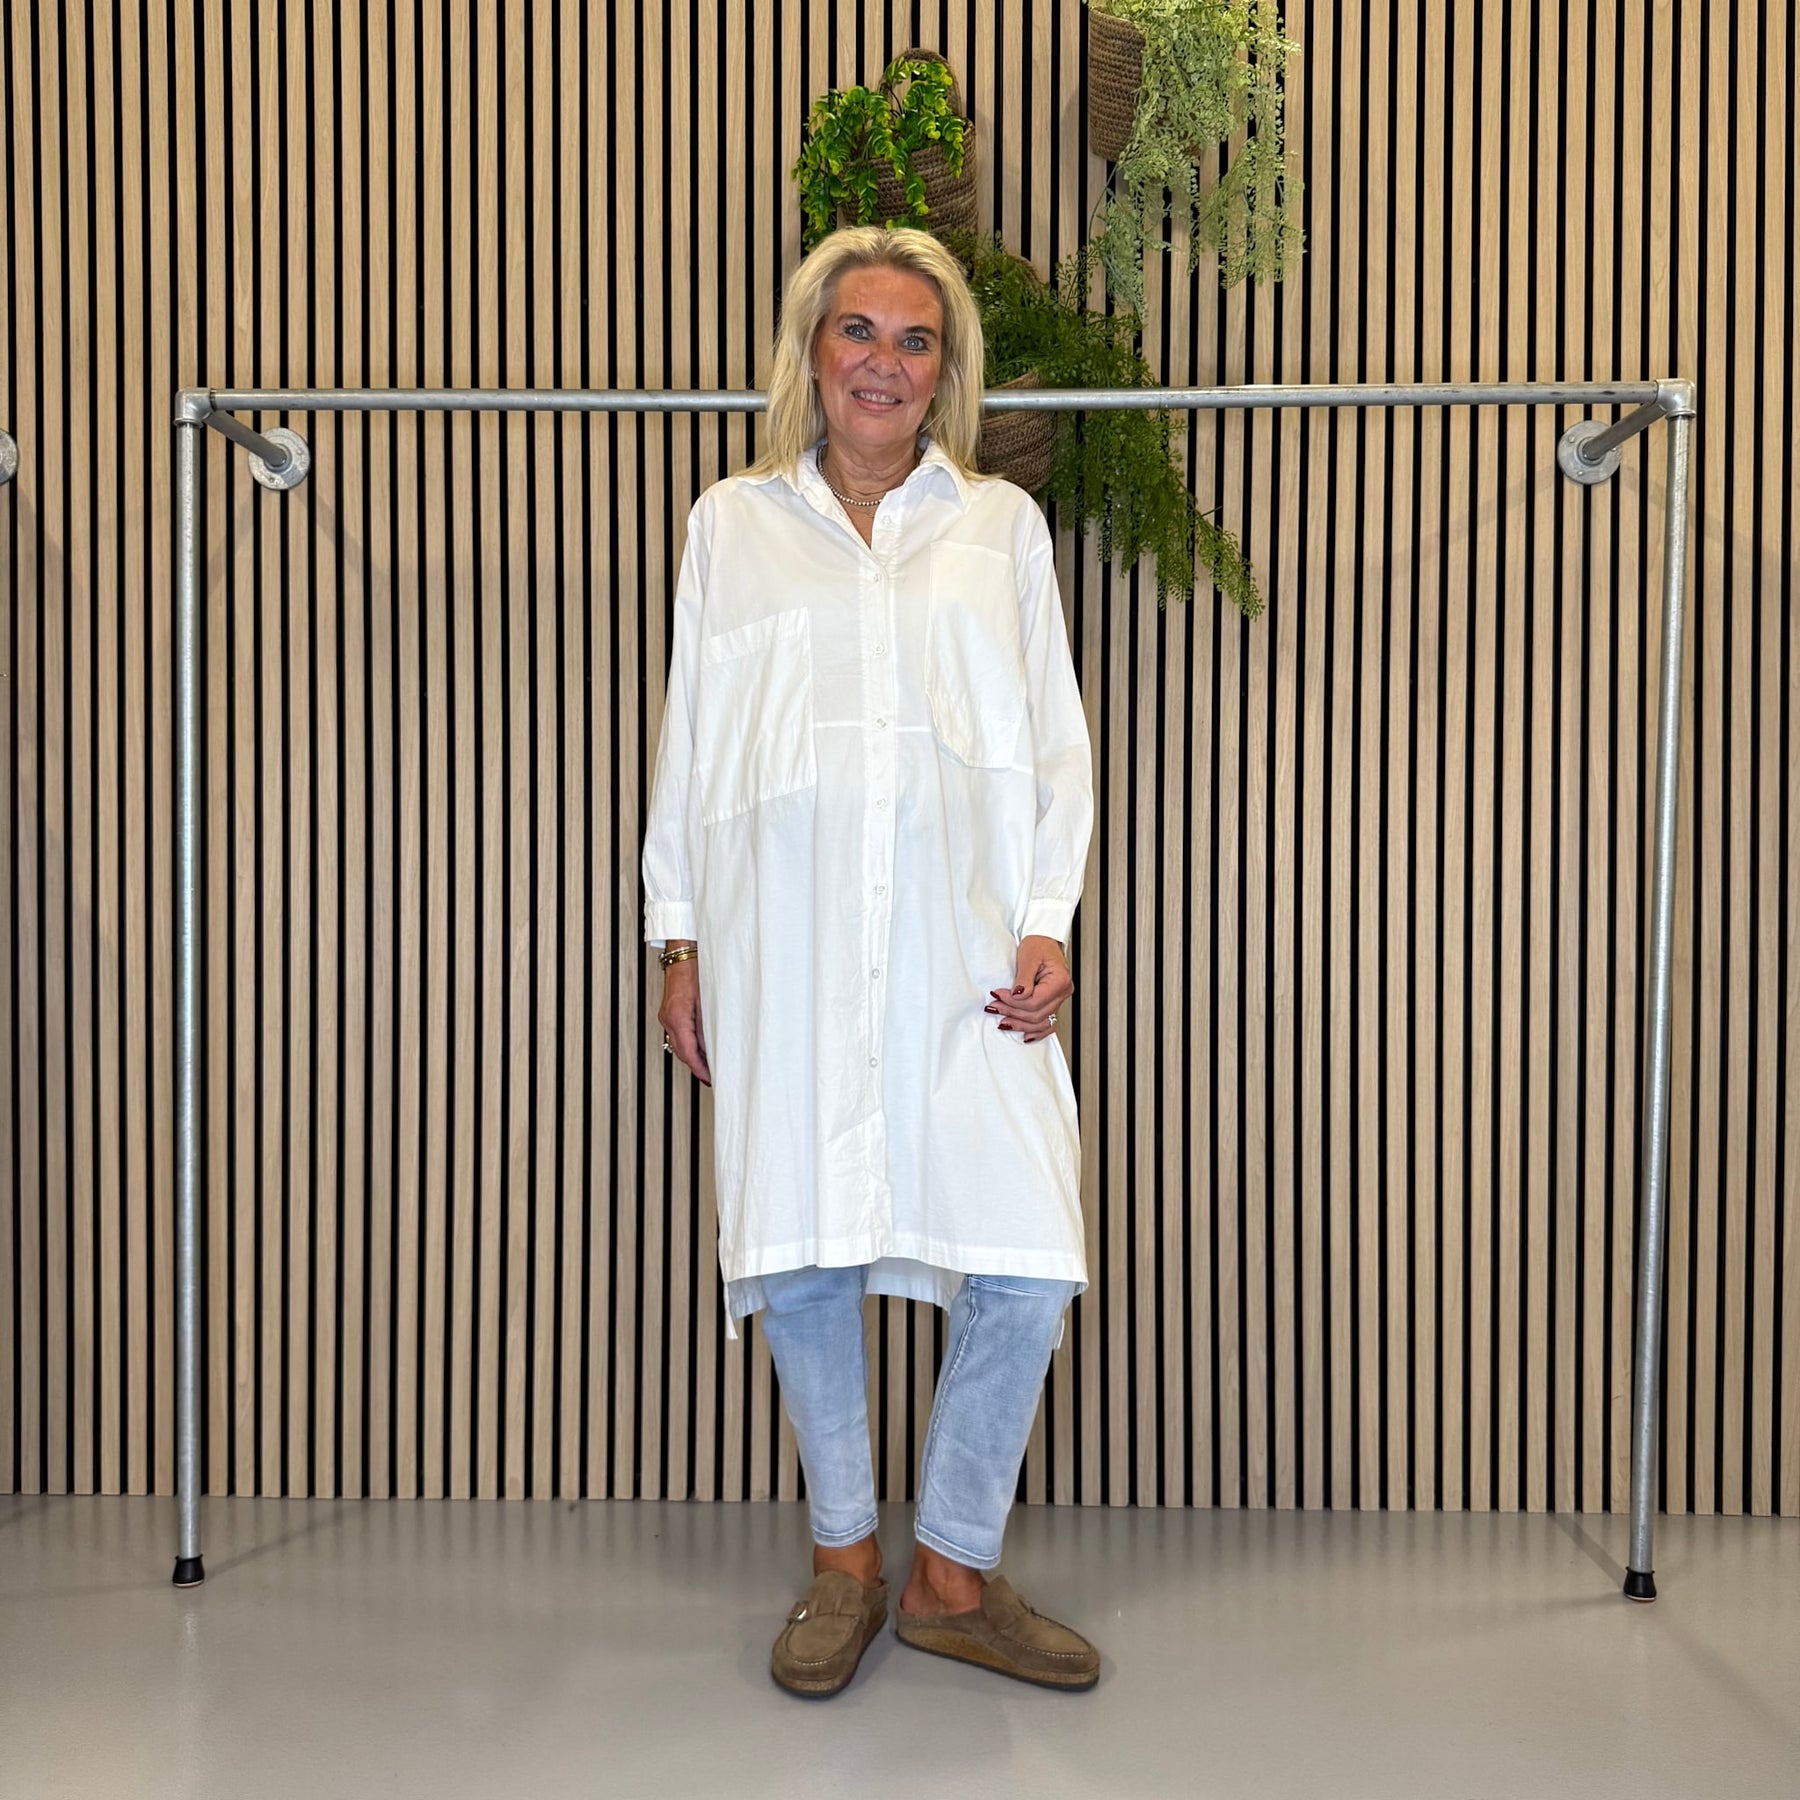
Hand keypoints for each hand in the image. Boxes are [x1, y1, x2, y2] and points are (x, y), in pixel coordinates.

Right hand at [658, 959, 711, 1085]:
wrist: (682, 953)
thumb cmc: (696, 971)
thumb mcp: (707, 1001)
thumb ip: (707, 1025)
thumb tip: (712, 1046)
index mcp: (678, 1018)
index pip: (688, 1052)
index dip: (699, 1068)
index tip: (709, 1078)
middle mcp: (668, 1019)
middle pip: (681, 1051)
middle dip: (696, 1066)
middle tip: (710, 1076)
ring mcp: (666, 1016)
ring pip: (678, 1044)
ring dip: (692, 1055)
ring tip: (706, 1065)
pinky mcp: (669, 1012)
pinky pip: (677, 1034)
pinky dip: (687, 1043)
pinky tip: (698, 1046)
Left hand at [985, 935, 1071, 1044]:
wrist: (1044, 940)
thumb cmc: (1039, 944)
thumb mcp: (1028, 956)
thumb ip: (1024, 978)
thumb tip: (1018, 995)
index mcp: (1060, 981)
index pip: (1035, 1002)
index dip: (1013, 1002)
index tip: (997, 994)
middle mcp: (1063, 993)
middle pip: (1036, 1014)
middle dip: (1012, 1013)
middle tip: (994, 1007)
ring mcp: (1059, 999)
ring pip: (1041, 1023)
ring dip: (1020, 1024)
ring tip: (1002, 1022)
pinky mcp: (1053, 1002)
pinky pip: (1048, 1024)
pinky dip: (1036, 1032)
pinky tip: (1025, 1036)